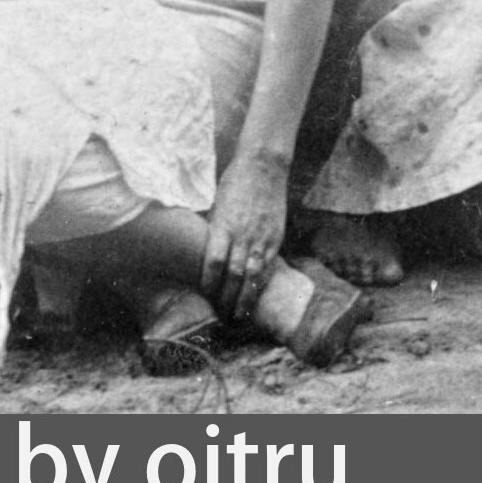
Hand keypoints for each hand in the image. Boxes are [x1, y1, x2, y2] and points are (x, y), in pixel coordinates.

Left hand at [200, 146, 289, 321]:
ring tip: (239, 316)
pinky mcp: (275, 238)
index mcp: (223, 225)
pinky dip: (261, 285)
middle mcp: (242, 235)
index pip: (214, 263)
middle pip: (233, 276)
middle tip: (221, 316)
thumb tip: (208, 255)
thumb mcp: (217, 206)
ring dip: (245, 300)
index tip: (206, 296)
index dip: (209, 283)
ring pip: (252, 277)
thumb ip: (216, 232)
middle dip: (227, 300)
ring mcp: (261, 238)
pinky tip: (256, 297)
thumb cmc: (234, 183)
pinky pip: (268, 267)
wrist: (263, 165)